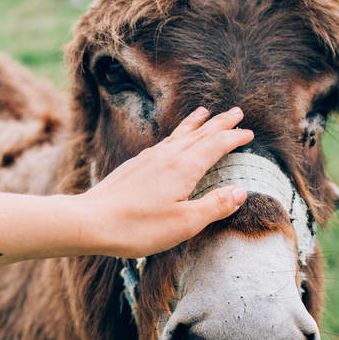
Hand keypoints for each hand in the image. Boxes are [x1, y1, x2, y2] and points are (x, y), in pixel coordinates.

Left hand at [76, 107, 253, 257]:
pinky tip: (172, 140)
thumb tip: (241, 190)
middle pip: (199, 133)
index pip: (215, 145)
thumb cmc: (138, 227)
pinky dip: (177, 135)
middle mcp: (167, 156)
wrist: (90, 221)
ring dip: (196, 123)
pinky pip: (164, 142)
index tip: (248, 133)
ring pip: (179, 134)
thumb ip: (214, 206)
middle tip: (236, 112)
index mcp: (184, 168)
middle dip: (219, 123)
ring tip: (204, 112)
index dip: (233, 138)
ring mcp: (148, 158)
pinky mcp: (135, 165)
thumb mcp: (184, 223)